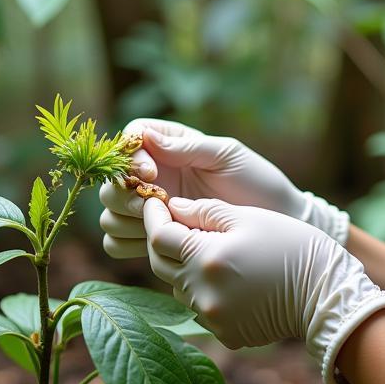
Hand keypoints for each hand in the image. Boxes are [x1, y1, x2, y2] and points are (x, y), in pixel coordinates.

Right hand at [98, 119, 348, 258]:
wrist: (275, 222)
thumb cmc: (257, 181)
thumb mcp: (227, 155)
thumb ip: (189, 148)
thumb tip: (148, 140)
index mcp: (171, 147)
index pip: (131, 139)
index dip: (131, 156)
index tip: (152, 174)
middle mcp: (156, 176)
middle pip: (111, 181)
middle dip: (123, 193)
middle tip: (155, 204)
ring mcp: (153, 209)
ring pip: (109, 213)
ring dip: (125, 219)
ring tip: (162, 225)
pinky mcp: (155, 237)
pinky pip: (116, 243)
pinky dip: (127, 243)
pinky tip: (158, 242)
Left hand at [142, 196, 384, 383]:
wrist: (325, 293)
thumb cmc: (291, 246)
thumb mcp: (248, 217)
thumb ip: (205, 211)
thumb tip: (174, 207)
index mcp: (206, 258)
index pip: (158, 236)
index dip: (153, 215)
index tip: (154, 200)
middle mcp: (201, 292)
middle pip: (161, 264)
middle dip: (164, 241)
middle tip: (174, 222)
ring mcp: (211, 317)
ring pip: (179, 286)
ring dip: (185, 266)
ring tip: (206, 248)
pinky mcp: (224, 333)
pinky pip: (201, 307)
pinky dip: (205, 289)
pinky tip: (227, 276)